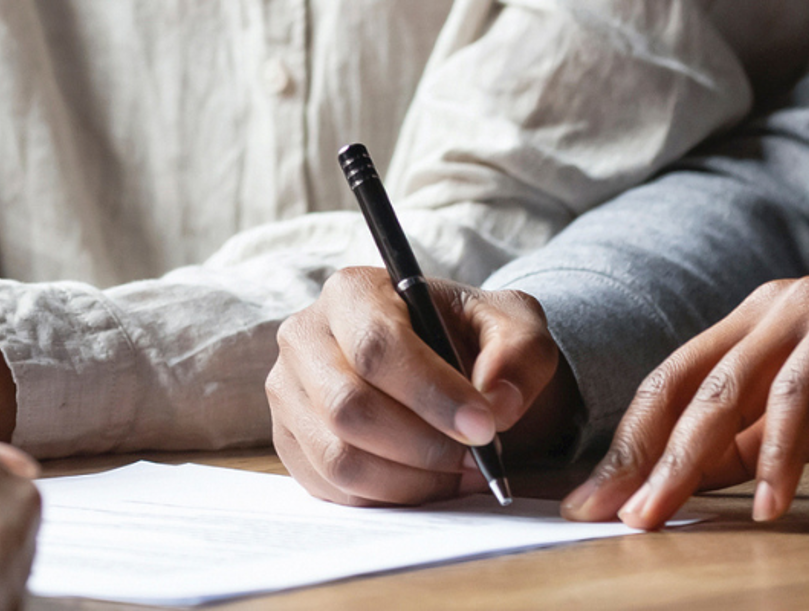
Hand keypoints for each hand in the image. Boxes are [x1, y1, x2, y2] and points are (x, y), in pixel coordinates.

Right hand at [266, 267, 573, 505]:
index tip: (483, 428)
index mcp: (353, 291)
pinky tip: (427, 481)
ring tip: (458, 471)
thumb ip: (519, 354)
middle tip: (477, 459)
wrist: (444, 363)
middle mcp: (305, 337)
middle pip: (350, 409)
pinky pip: (333, 489)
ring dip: (410, 480)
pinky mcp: (290, 441)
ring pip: (339, 458)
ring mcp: (289, 393)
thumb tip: (496, 404)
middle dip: (423, 446)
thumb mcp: (514, 327)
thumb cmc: (471, 337)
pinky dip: (389, 497)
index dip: (432, 394)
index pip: (377, 348)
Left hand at [562, 276, 808, 528]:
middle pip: (679, 390)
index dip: (626, 446)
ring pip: (724, 392)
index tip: (592, 501)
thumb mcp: (800, 430)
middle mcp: (763, 311)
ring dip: (683, 462)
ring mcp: (804, 310)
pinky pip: (798, 396)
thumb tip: (668, 486)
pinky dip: (778, 457)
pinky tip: (767, 507)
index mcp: (743, 330)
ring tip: (656, 516)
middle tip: (608, 514)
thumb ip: (738, 448)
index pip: (666, 389)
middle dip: (637, 457)